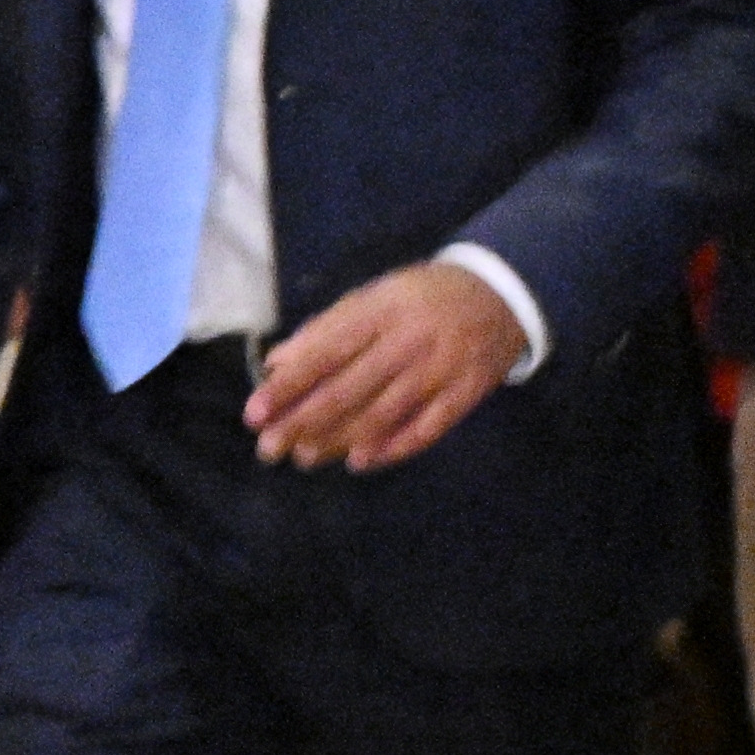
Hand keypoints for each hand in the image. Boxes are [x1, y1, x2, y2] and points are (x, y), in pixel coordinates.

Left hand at [248, 260, 524, 471]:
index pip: (326, 351)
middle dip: (304, 420)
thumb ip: (326, 329)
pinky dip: (394, 446)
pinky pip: (428, 427)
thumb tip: (277, 361)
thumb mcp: (373, 298)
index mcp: (381, 310)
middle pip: (350, 387)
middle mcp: (408, 340)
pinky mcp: (466, 392)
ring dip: (341, 438)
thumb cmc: (421, 298)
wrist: (500, 293)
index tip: (255, 412)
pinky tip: (362, 461)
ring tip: (304, 457)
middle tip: (270, 447)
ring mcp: (440, 368)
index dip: (289, 385)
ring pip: (384, 412)